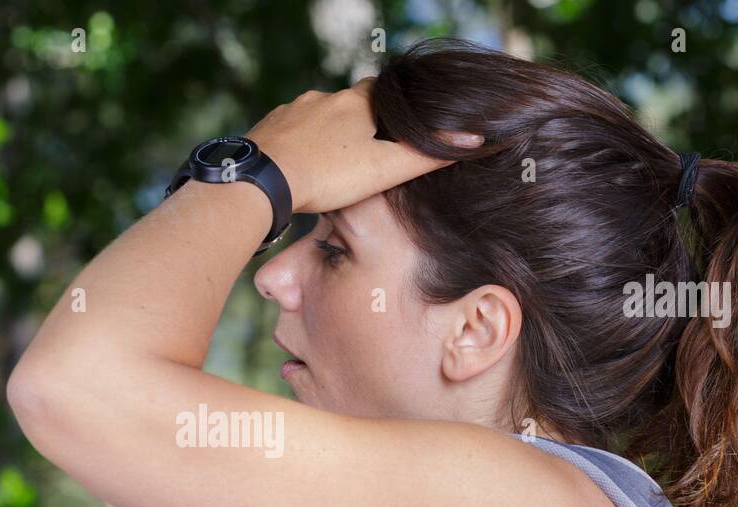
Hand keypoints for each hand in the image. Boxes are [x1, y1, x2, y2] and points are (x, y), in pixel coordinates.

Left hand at [245, 76, 481, 214]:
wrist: (262, 181)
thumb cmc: (326, 175)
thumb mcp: (384, 169)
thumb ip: (426, 156)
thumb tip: (474, 140)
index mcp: (356, 102)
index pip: (382, 93)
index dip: (391, 112)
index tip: (393, 132)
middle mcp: (323, 98)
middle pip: (348, 106)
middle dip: (356, 127)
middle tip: (360, 158)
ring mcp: (292, 111)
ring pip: (316, 119)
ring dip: (324, 138)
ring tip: (328, 168)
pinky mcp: (267, 128)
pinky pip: (288, 133)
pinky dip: (297, 146)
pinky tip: (298, 169)